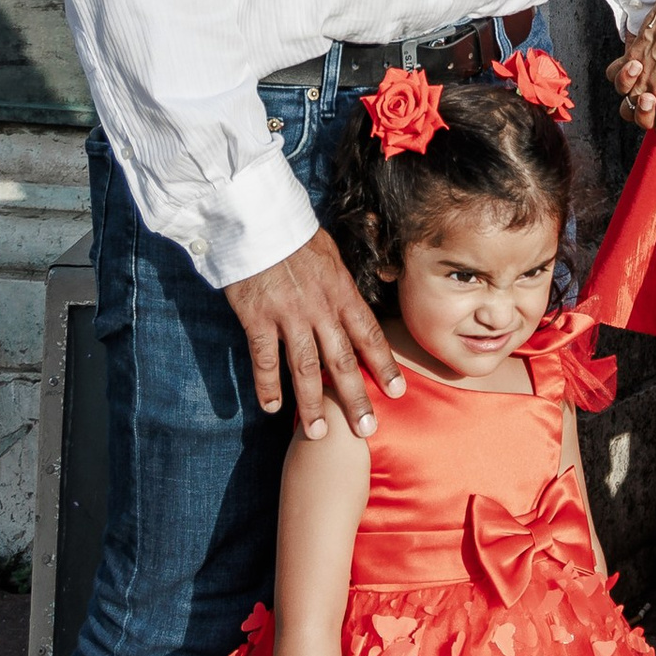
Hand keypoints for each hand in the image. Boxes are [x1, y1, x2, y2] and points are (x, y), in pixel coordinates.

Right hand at [228, 230, 404, 438]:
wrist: (258, 221)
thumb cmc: (296, 236)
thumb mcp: (332, 254)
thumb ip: (344, 283)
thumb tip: (359, 299)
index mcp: (342, 292)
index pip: (369, 335)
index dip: (384, 366)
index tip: (397, 393)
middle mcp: (320, 309)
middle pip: (341, 361)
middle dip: (355, 398)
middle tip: (366, 430)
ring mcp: (288, 316)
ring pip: (304, 368)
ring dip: (312, 404)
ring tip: (318, 434)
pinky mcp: (257, 318)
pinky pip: (264, 359)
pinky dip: (267, 386)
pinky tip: (272, 408)